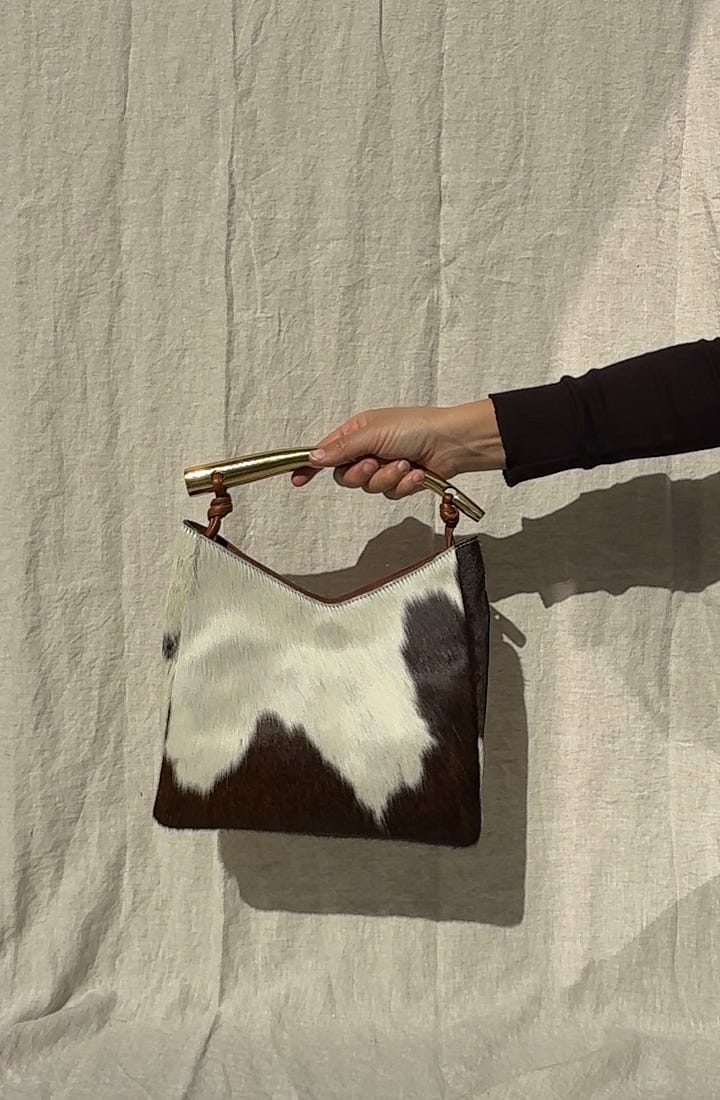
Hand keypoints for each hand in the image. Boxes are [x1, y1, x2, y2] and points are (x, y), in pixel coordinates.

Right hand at [290, 399, 505, 498]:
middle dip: (361, 474)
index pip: (326, 451)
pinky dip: (403, 485)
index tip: (297, 478)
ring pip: (368, 488)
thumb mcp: (373, 434)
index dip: (311, 465)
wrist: (453, 443)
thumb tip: (314, 457)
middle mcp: (368, 450)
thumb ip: (342, 448)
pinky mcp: (400, 483)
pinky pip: (390, 494)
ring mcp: (384, 467)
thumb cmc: (416, 427)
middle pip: (345, 476)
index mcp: (357, 432)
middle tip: (374, 463)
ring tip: (404, 464)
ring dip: (387, 478)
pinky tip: (416, 474)